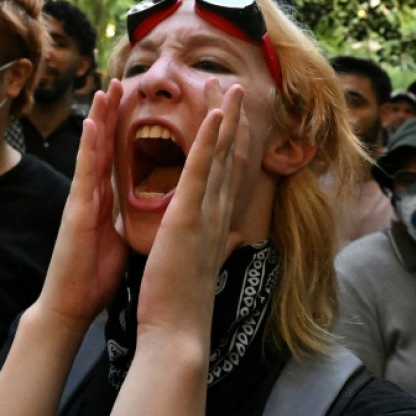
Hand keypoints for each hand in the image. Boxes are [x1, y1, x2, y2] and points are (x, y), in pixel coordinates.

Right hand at [33, 80, 127, 331]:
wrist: (70, 306)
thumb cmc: (94, 277)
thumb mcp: (121, 241)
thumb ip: (128, 221)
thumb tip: (149, 212)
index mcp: (106, 202)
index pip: (118, 157)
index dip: (125, 129)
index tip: (135, 103)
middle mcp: (93, 195)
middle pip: (105, 146)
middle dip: (113, 113)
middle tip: (123, 80)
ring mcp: (82, 200)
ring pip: (93, 151)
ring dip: (100, 118)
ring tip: (107, 88)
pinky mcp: (76, 211)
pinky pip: (85, 173)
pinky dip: (89, 147)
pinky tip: (93, 123)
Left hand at [137, 80, 247, 337]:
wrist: (178, 330)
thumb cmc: (182, 301)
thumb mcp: (201, 263)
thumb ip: (217, 244)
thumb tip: (233, 238)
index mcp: (215, 222)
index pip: (226, 173)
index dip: (230, 141)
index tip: (232, 114)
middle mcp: (218, 213)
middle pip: (229, 156)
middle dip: (233, 118)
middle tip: (237, 84)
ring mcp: (206, 213)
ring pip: (219, 156)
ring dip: (225, 117)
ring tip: (230, 84)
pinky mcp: (189, 217)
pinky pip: (200, 171)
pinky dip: (208, 141)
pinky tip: (214, 115)